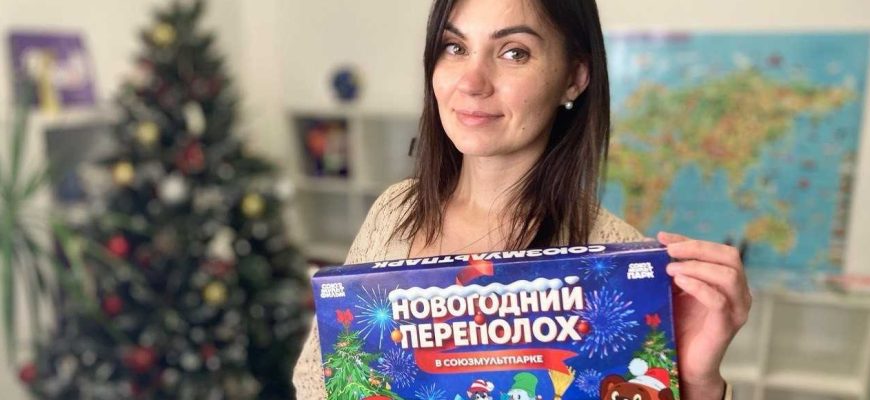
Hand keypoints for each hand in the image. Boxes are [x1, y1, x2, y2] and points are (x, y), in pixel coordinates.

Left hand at [657, 231, 750, 399]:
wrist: (684, 363)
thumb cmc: (679, 325)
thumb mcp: (675, 291)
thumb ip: (673, 270)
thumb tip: (652, 244)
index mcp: (728, 281)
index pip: (717, 250)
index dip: (690, 240)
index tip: (663, 237)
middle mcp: (739, 293)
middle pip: (730, 256)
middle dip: (697, 248)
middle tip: (669, 251)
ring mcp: (736, 310)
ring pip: (728, 276)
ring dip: (697, 266)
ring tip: (671, 269)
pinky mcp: (726, 327)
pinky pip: (719, 302)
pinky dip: (699, 287)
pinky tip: (680, 282)